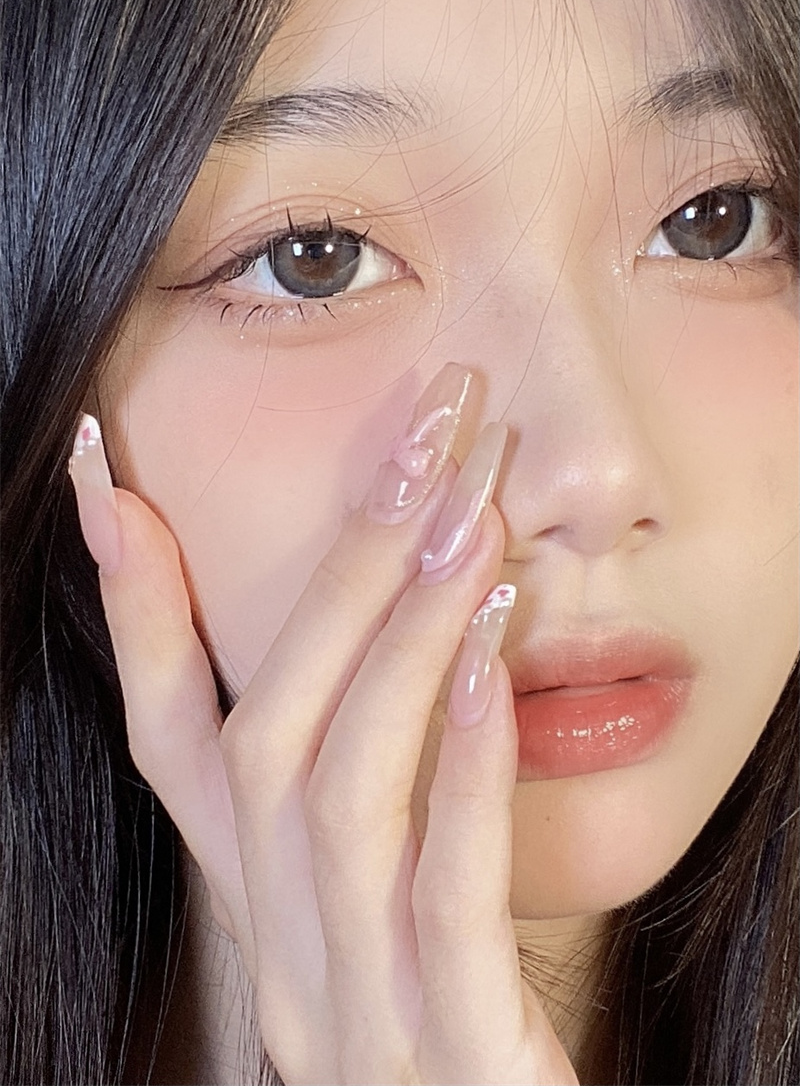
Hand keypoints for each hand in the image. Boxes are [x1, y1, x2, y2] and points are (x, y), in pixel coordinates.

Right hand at [69, 402, 578, 1085]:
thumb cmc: (448, 1017)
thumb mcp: (387, 895)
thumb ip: (381, 780)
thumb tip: (406, 631)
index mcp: (257, 904)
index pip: (166, 743)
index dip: (131, 606)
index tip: (107, 472)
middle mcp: (280, 947)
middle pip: (266, 734)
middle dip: (339, 571)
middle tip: (421, 437)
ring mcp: (353, 1005)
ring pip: (338, 793)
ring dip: (402, 642)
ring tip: (469, 519)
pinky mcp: (454, 1055)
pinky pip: (440, 893)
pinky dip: (462, 768)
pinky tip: (495, 663)